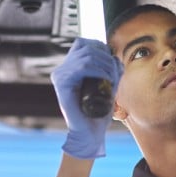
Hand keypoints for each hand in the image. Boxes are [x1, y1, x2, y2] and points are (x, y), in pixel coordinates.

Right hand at [51, 38, 122, 158]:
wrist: (90, 134)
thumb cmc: (98, 112)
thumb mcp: (108, 86)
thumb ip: (111, 71)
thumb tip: (115, 57)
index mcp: (69, 67)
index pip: (83, 43)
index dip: (100, 47)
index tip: (112, 62)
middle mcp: (62, 69)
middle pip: (86, 46)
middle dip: (106, 57)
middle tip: (115, 73)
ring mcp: (60, 75)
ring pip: (86, 55)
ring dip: (105, 64)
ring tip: (112, 78)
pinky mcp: (61, 83)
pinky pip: (82, 67)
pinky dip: (98, 70)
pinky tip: (106, 79)